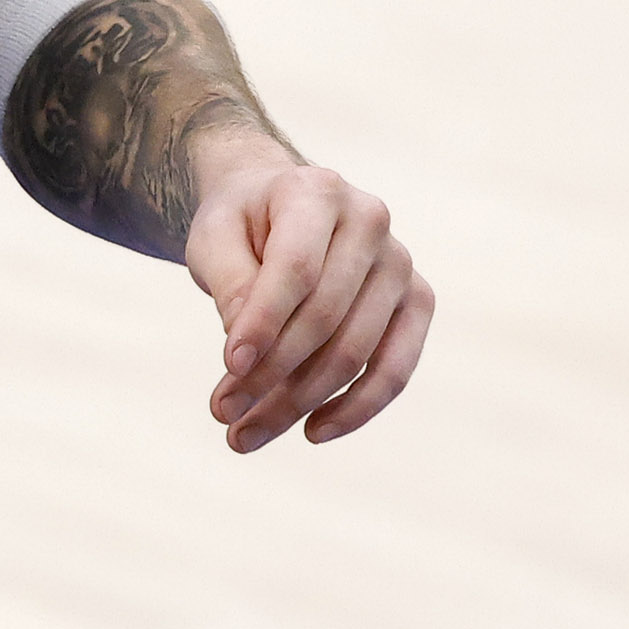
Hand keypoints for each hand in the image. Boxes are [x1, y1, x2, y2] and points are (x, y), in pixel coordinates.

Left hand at [183, 149, 431, 451]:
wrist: (278, 209)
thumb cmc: (241, 227)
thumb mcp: (213, 239)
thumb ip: (229, 283)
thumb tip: (247, 351)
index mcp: (317, 191)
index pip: (297, 269)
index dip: (264, 323)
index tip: (228, 368)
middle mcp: (370, 221)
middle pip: (325, 318)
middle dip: (270, 376)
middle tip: (222, 413)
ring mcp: (400, 263)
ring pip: (356, 352)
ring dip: (299, 403)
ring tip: (244, 436)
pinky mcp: (416, 302)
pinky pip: (395, 368)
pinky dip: (355, 408)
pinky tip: (311, 432)